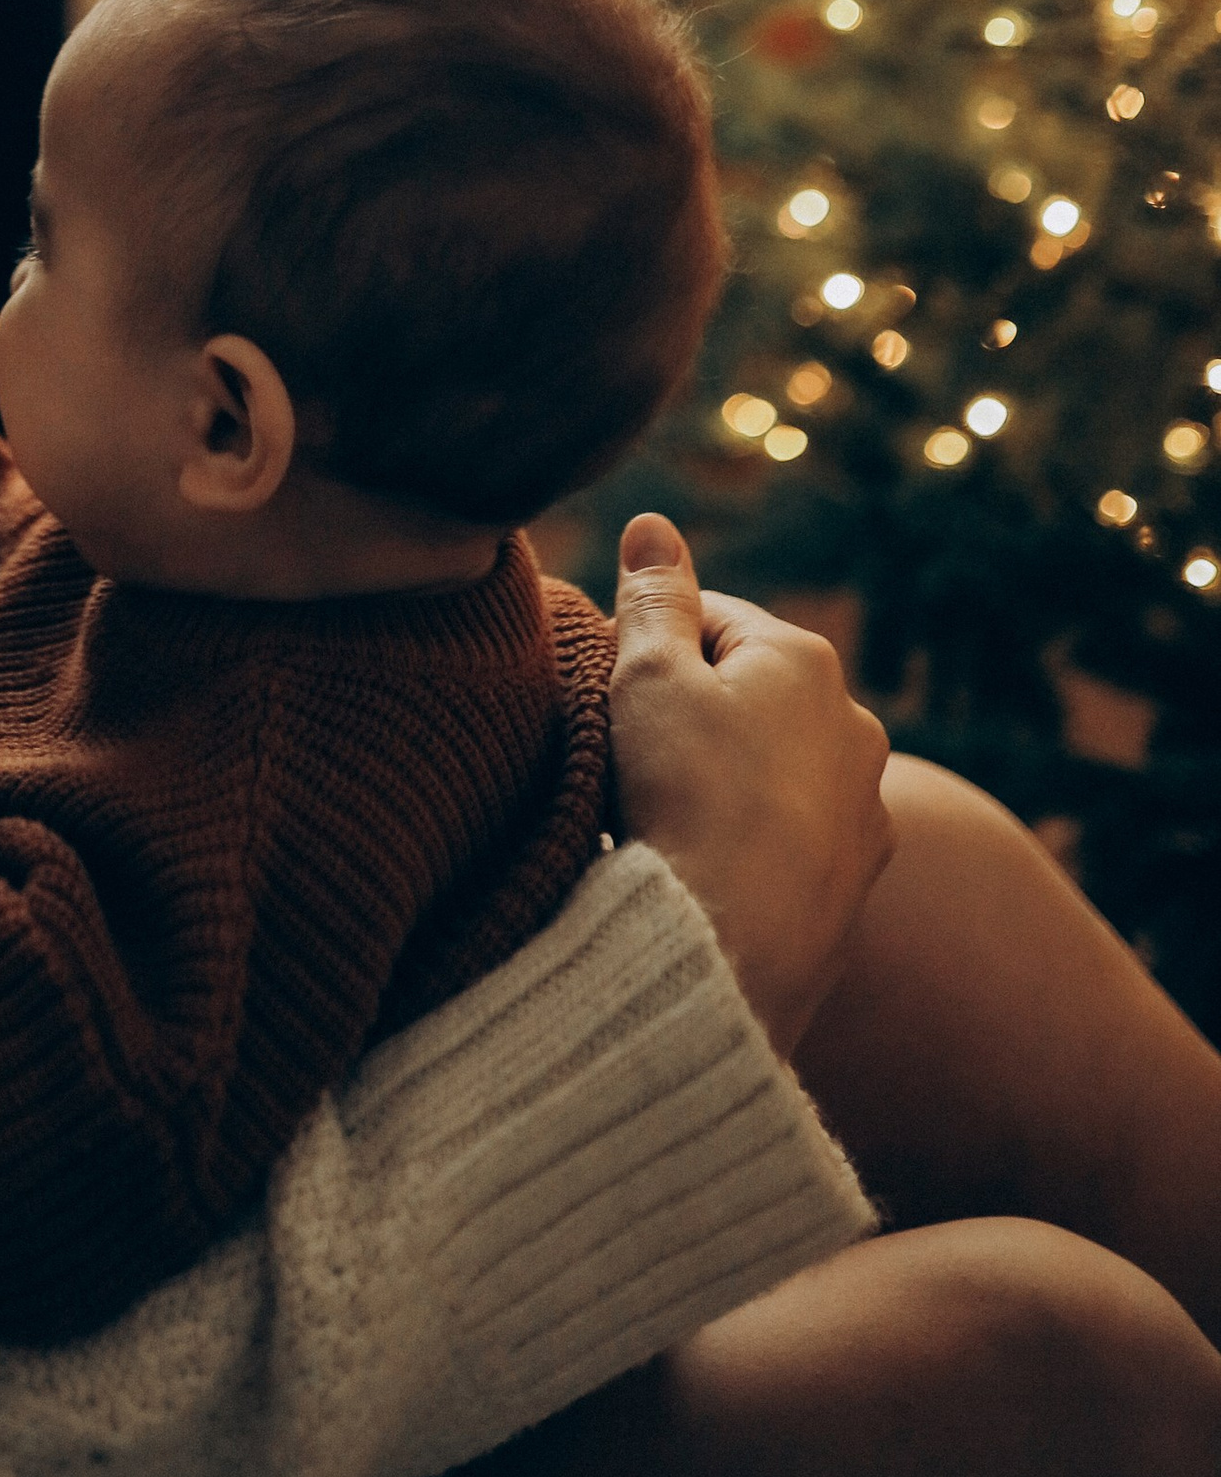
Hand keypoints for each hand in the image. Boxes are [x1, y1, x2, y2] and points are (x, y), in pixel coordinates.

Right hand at [608, 509, 891, 1057]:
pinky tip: (708, 866)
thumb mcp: (646, 678)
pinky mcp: (857, 883)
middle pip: (749, 691)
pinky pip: (791, 836)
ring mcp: (865, 809)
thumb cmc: (682, 799)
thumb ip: (652, 596)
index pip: (711, 618)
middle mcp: (856, 727)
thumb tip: (654, 523)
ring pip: (774, 765)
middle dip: (694, 712)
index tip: (610, 693)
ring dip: (727, 777)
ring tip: (667, 817)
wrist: (729, 953)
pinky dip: (752, 839)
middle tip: (631, 756)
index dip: (648, 648)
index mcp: (806, 662)